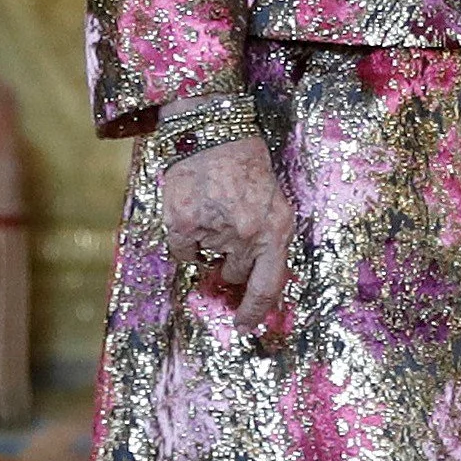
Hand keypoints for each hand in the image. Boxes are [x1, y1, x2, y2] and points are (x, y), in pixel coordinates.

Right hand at [159, 136, 295, 333]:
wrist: (216, 135)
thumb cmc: (249, 170)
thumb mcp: (276, 204)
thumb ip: (270, 243)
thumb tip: (259, 285)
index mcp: (277, 230)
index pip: (268, 286)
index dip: (255, 311)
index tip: (243, 324)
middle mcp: (248, 234)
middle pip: (237, 274)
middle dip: (234, 261)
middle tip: (232, 230)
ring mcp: (215, 230)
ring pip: (210, 262)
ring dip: (212, 247)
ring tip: (216, 214)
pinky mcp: (184, 224)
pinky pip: (185, 252)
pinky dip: (188, 240)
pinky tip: (196, 214)